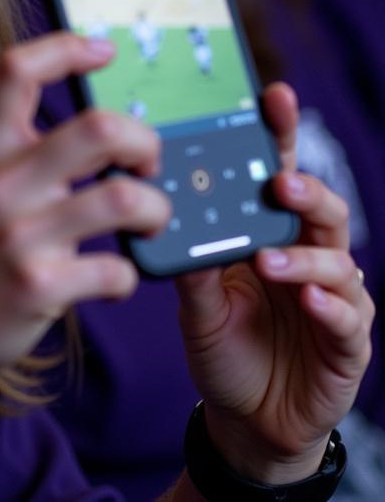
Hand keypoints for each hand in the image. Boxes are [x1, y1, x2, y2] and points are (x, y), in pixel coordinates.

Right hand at [0, 33, 168, 402]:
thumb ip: (13, 154)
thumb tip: (90, 132)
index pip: (18, 69)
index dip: (68, 48)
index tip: (105, 50)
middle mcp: (0, 183)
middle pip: (99, 128)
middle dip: (145, 141)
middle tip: (149, 162)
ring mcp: (19, 235)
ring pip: (123, 199)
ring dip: (156, 210)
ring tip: (151, 221)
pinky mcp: (38, 287)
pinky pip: (115, 270)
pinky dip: (128, 277)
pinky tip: (113, 279)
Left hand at [175, 82, 373, 483]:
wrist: (245, 417)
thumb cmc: (222, 345)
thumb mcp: (197, 303)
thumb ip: (192, 265)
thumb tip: (165, 215)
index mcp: (268, 234)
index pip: (277, 176)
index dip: (280, 136)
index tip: (273, 96)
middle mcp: (306, 256)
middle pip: (319, 208)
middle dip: (303, 190)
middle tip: (279, 183)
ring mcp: (332, 297)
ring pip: (338, 259)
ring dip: (305, 255)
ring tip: (270, 258)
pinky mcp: (347, 342)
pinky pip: (348, 317)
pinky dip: (329, 303)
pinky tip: (308, 296)